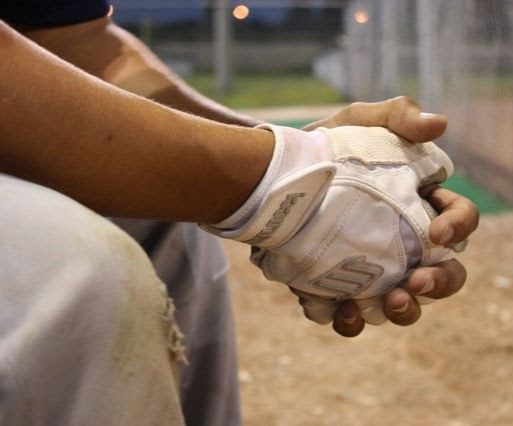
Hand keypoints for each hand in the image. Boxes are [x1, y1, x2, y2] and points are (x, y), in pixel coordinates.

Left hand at [204, 117, 460, 333]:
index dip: (458, 228)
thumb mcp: (360, 121)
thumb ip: (398, 116)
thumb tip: (440, 124)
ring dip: (401, 310)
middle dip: (438, 283)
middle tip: (415, 281)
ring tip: (389, 302)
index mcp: (418, 205)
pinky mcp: (333, 282)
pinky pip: (349, 311)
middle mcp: (400, 242)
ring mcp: (368, 267)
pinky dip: (349, 317)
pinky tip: (342, 309)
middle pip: (440, 274)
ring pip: (399, 301)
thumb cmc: (327, 143)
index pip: (458, 221)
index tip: (436, 233)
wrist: (278, 170)